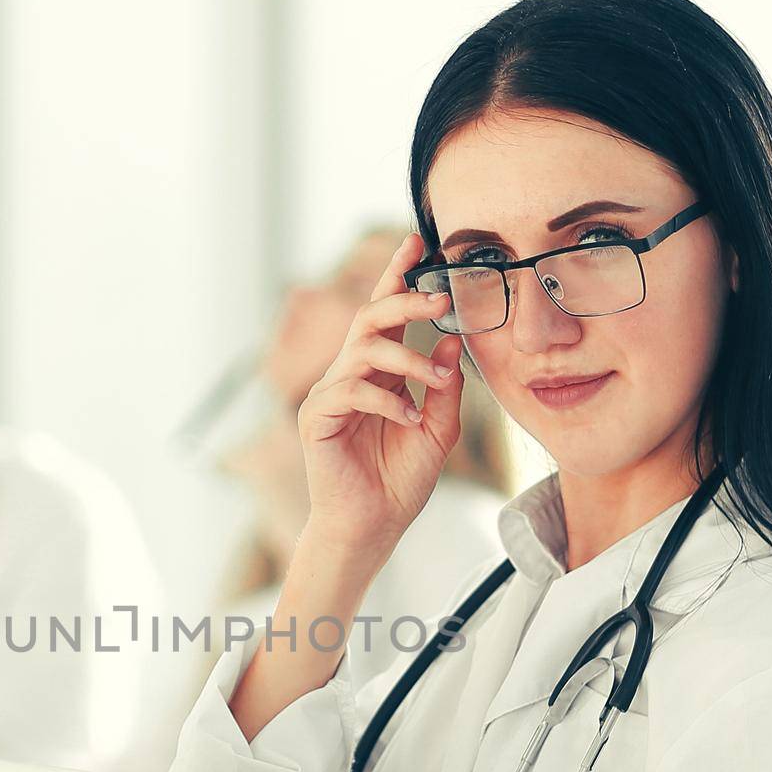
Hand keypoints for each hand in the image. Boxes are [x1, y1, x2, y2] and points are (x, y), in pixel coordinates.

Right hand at [296, 231, 464, 561]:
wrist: (372, 528)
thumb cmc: (400, 482)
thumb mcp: (439, 431)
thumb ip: (445, 387)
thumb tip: (456, 340)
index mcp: (379, 372)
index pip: (386, 312)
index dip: (398, 276)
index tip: (416, 243)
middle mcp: (350, 374)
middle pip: (370, 317)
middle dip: (405, 300)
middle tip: (441, 300)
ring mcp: (330, 394)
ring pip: (362, 349)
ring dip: (405, 357)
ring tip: (434, 379)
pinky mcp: (316, 418)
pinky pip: (350, 390)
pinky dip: (385, 401)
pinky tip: (408, 420)